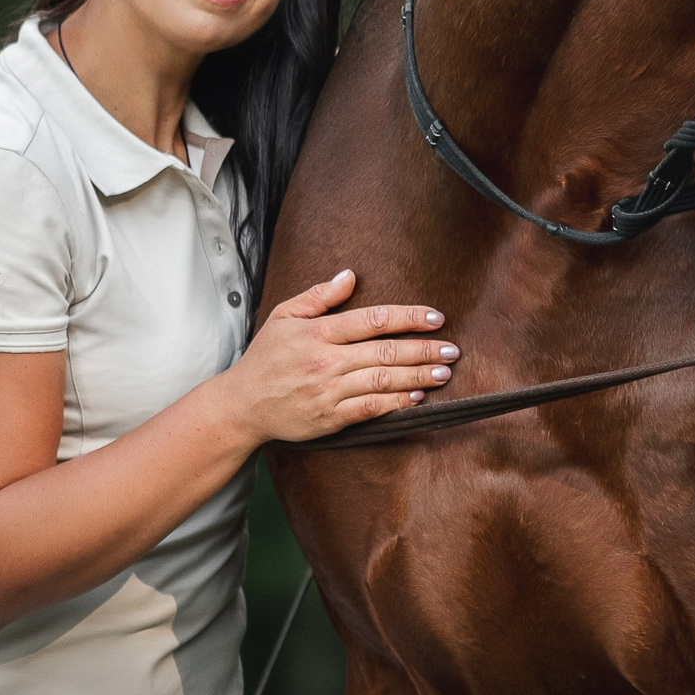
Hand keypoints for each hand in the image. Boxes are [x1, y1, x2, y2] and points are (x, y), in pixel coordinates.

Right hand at [216, 269, 458, 443]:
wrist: (242, 404)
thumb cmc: (265, 357)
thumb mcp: (284, 316)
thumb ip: (319, 296)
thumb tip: (350, 276)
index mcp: (318, 333)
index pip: (373, 320)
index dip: (408, 318)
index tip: (435, 318)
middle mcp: (326, 361)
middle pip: (385, 351)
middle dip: (423, 349)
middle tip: (452, 349)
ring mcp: (328, 391)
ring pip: (382, 381)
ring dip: (417, 377)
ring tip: (443, 372)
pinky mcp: (329, 418)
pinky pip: (369, 409)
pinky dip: (395, 403)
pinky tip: (416, 398)